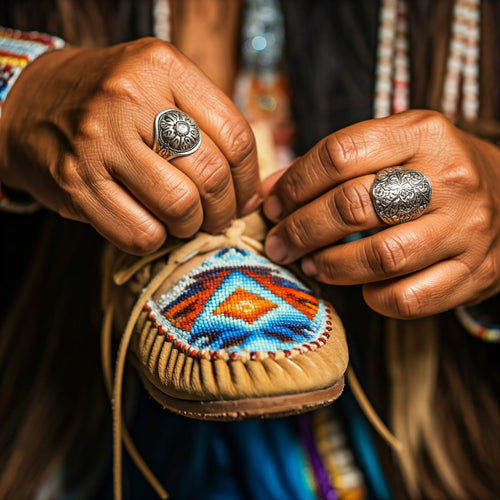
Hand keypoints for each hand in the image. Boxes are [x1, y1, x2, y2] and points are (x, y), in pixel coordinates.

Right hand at [0, 38, 259, 253]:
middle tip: (217, 216)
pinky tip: (151, 226)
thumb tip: (251, 190)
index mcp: (162, 67)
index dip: (248, 179)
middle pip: (211, 175)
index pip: (235, 135)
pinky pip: (140, 233)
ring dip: (191, 226)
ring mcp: (98, 140)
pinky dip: (156, 239)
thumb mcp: (160, 85)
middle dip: (224, 210)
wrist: (31, 103)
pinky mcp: (76, 183)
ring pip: (180, 206)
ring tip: (184, 221)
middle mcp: (130, 97)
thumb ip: (207, 123)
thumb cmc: (111, 101)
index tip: (244, 197)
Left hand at [262, 110, 499, 317]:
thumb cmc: (432, 173)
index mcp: (422, 133)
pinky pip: (408, 298)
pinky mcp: (476, 272)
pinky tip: (363, 288)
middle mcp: (449, 176)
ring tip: (311, 265)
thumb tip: (272, 192)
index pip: (339, 155)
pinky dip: (374, 298)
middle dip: (300, 230)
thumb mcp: (392, 149)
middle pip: (352, 206)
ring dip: (331, 266)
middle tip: (279, 244)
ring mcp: (466, 227)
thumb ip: (335, 166)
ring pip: (380, 256)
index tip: (273, 206)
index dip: (294, 185)